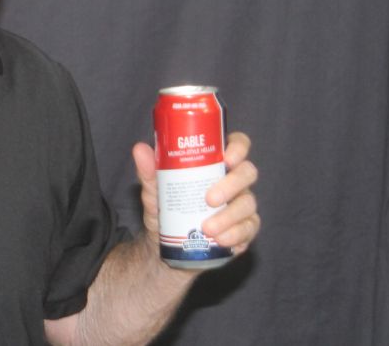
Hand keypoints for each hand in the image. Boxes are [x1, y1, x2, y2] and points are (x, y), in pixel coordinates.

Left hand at [133, 131, 260, 256]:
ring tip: (207, 228)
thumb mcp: (154, 190)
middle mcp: (234, 181)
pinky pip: (248, 229)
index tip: (227, 158)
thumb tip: (140, 149)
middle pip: (247, 173)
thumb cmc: (165, 208)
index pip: (237, 145)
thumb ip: (149, 171)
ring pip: (248, 204)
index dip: (238, 147)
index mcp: (216, 163)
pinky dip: (235, 234)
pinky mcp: (244, 229)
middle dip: (231, 185)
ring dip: (229, 216)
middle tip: (209, 199)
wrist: (166, 244)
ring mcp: (242, 204)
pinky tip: (220, 240)